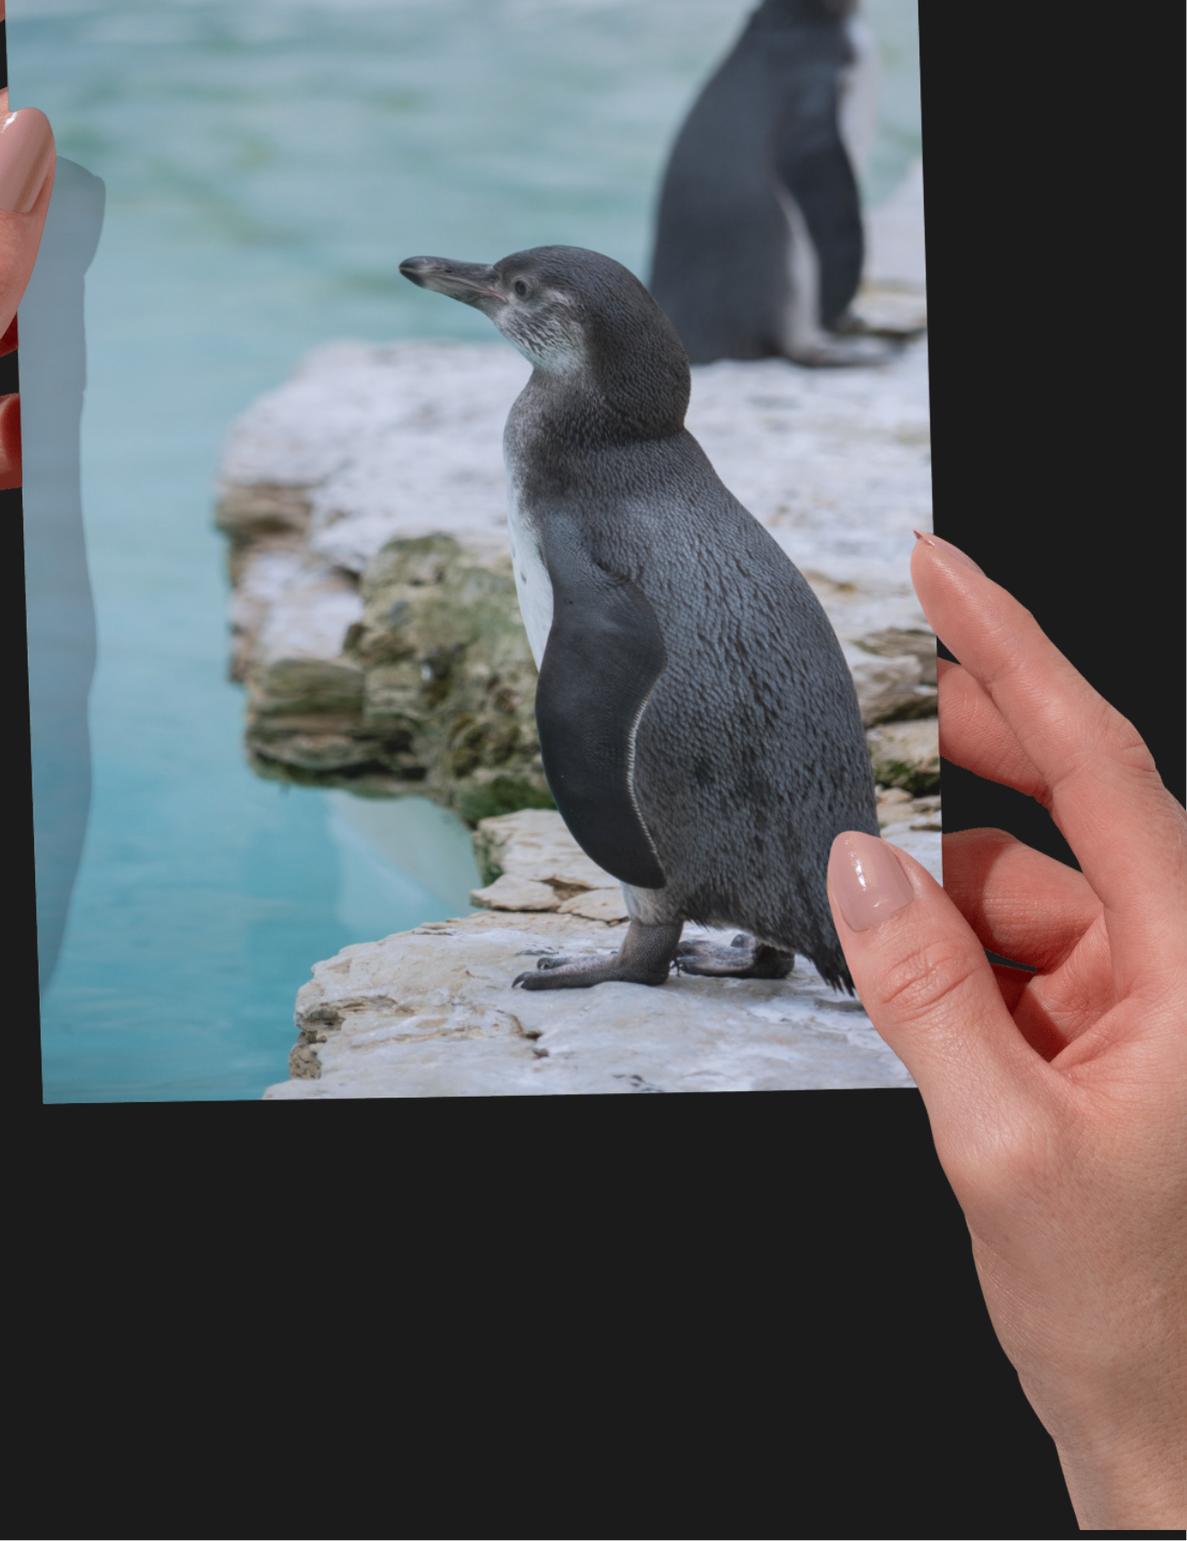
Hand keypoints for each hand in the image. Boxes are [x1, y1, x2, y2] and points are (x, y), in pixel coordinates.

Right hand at [828, 534, 1186, 1532]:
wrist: (1179, 1450)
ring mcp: (1161, 1004)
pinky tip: (938, 1019)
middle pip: (1083, 801)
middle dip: (989, 743)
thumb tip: (861, 860)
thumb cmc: (1132, 1322)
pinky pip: (1034, 958)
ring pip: (1041, 893)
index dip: (1014, 649)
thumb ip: (926, 988)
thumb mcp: (999, 1148)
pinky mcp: (1130, 1043)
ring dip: (961, 908)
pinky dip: (973, 964)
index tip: (945, 568)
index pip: (1098, 765)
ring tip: (920, 992)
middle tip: (903, 683)